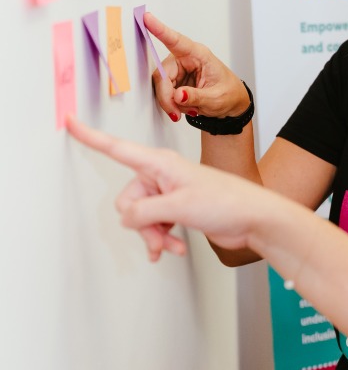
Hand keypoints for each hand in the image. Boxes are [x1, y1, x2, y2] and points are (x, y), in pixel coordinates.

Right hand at [66, 116, 258, 261]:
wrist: (254, 219)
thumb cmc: (227, 202)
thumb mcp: (179, 207)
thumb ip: (145, 212)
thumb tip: (127, 218)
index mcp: (160, 163)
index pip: (117, 148)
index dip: (91, 136)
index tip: (70, 122)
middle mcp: (162, 175)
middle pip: (128, 199)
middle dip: (139, 223)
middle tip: (158, 237)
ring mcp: (170, 193)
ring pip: (141, 217)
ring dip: (152, 235)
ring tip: (169, 247)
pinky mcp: (178, 209)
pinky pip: (155, 225)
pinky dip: (162, 238)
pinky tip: (174, 248)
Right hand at [145, 12, 250, 122]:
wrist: (232, 102)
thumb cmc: (228, 93)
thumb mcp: (216, 98)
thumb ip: (196, 96)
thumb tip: (177, 95)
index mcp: (199, 54)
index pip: (176, 41)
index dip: (160, 30)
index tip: (147, 18)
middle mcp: (186, 58)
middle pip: (163, 74)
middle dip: (167, 96)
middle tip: (176, 112)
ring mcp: (179, 69)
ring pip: (162, 85)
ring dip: (171, 102)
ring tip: (190, 109)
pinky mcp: (175, 80)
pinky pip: (165, 92)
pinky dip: (173, 103)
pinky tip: (186, 107)